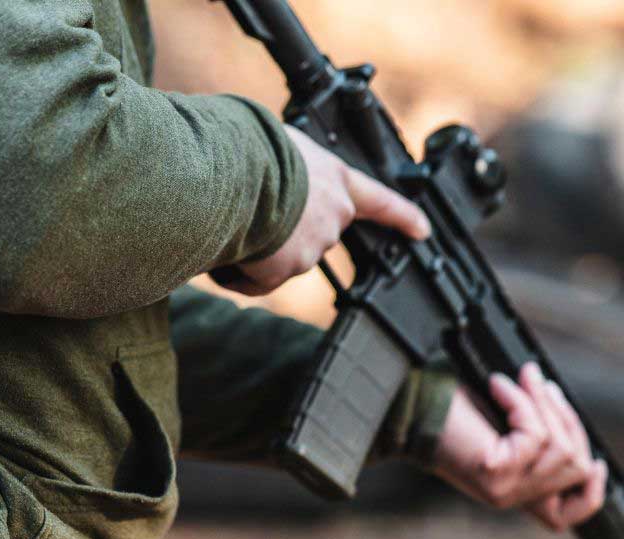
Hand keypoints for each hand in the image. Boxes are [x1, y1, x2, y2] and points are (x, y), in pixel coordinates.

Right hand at [220, 127, 431, 295]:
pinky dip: (242, 275)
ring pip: (280, 259)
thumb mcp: (284, 144)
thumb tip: (266, 185)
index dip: (402, 216)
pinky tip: (229, 256)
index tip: (423, 231)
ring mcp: (312, 247)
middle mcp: (333, 216)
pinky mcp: (286, 270)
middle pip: (312, 235)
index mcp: (336, 179)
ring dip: (258, 252)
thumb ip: (292, 166)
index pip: (379, 201)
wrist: (240, 175)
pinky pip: (260, 282)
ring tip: (236, 224)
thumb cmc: (254, 150)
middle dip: (286, 234)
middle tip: (256, 217)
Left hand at [432, 361, 606, 530]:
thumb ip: (535, 434)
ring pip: (560, 448)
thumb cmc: (450, 414)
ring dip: (544, 405)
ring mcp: (502, 490)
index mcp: (513, 491)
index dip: (591, 494)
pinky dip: (522, 403)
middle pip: (574, 467)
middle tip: (541, 385)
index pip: (562, 515)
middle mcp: (509, 497)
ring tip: (522, 379)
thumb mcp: (502, 428)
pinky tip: (499, 386)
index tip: (599, 465)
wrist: (409, 411)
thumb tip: (565, 413)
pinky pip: (534, 435)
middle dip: (566, 419)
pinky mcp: (494, 473)